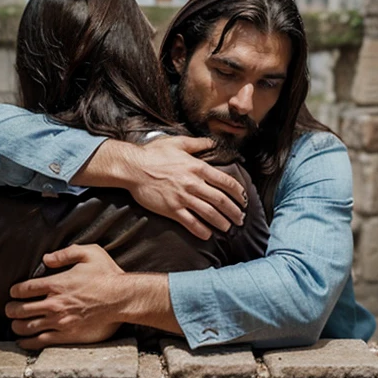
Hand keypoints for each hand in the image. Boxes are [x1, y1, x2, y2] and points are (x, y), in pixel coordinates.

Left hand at [6, 245, 121, 348]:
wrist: (122, 299)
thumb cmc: (107, 274)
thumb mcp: (89, 252)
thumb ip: (65, 253)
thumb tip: (46, 258)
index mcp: (57, 283)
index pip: (26, 288)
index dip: (16, 290)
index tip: (14, 291)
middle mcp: (54, 303)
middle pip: (21, 309)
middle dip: (11, 309)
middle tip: (9, 308)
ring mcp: (59, 321)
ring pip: (28, 327)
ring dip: (16, 325)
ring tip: (14, 324)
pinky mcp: (66, 335)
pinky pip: (41, 342)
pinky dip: (27, 342)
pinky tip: (22, 341)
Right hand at [75, 136, 245, 239]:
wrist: (132, 167)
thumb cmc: (154, 153)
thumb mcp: (178, 142)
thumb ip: (198, 143)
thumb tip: (213, 142)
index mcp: (197, 167)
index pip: (225, 182)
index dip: (238, 193)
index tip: (244, 200)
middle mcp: (193, 183)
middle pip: (221, 200)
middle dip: (234, 211)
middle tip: (241, 219)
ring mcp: (183, 198)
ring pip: (209, 213)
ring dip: (222, 223)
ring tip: (228, 228)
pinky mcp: (171, 209)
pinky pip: (191, 223)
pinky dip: (201, 230)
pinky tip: (207, 235)